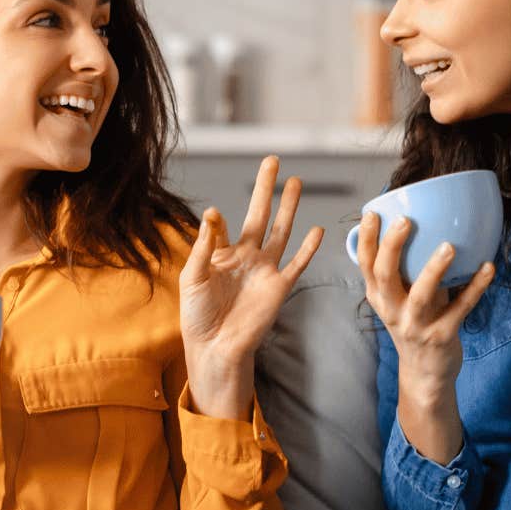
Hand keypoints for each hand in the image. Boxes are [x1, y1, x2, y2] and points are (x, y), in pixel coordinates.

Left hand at [180, 155, 324, 418]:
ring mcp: (265, 270)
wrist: (215, 348)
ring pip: (281, 231)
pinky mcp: (279, 287)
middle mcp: (246, 257)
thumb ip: (203, 246)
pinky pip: (297, 263)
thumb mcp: (192, 278)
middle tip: (273, 161)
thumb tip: (211, 213)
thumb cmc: (198, 316)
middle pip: (260, 215)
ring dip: (289, 207)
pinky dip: (308, 248)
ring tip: (296, 181)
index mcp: (222, 254)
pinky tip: (318, 229)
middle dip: (266, 188)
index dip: (218, 221)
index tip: (214, 216)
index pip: (224, 225)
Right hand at [354, 207, 494, 463]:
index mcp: (379, 297)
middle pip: (385, 275)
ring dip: (435, 270)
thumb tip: (428, 224)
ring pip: (421, 295)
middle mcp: (392, 310)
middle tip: (406, 220)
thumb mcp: (401, 300)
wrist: (424, 375)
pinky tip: (489, 267)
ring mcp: (415, 326)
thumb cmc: (415, 325)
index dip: (367, 238)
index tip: (373, 211)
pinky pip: (460, 309)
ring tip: (448, 246)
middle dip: (392, 246)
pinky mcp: (441, 337)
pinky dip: (476, 287)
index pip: (365, 264)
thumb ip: (408, 271)